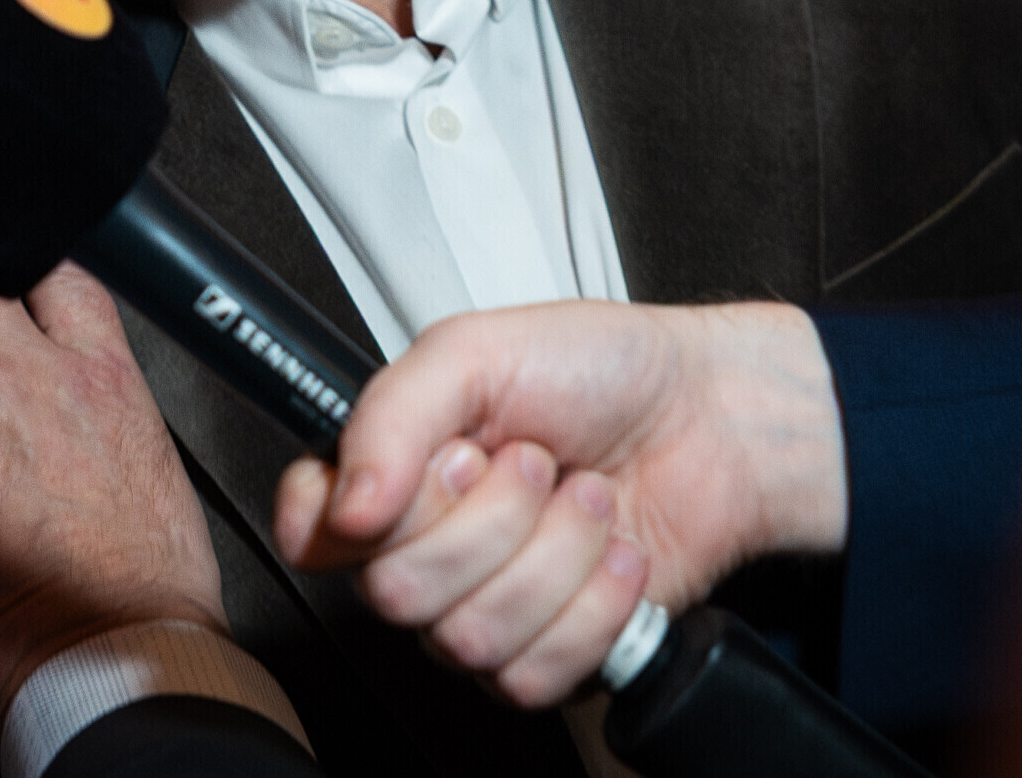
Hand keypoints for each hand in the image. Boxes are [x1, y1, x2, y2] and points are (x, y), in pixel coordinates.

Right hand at [271, 300, 846, 707]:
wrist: (712, 421)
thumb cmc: (600, 371)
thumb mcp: (478, 349)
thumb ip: (389, 414)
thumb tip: (342, 505)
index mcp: (389, 469)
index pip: (308, 530)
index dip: (355, 515)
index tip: (439, 465)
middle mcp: (425, 547)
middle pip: (396, 592)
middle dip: (492, 517)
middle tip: (534, 461)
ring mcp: (484, 606)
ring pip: (470, 637)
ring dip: (555, 554)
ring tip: (585, 498)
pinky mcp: (549, 655)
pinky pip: (535, 673)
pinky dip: (595, 603)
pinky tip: (612, 554)